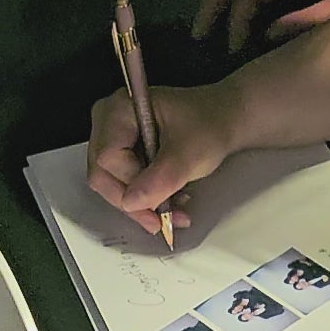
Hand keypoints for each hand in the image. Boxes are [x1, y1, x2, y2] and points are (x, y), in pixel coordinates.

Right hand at [87, 83, 237, 234]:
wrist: (226, 118)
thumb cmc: (209, 124)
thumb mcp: (189, 153)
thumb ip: (160, 178)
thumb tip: (131, 203)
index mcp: (119, 109)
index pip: (108, 158)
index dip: (132, 184)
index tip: (161, 203)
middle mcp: (107, 120)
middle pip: (103, 174)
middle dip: (135, 202)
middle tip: (163, 222)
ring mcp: (113, 136)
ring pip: (112, 183)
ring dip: (142, 203)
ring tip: (174, 211)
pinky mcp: (123, 150)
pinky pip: (123, 181)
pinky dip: (145, 196)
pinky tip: (169, 201)